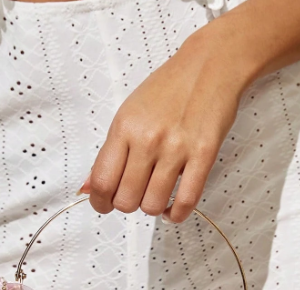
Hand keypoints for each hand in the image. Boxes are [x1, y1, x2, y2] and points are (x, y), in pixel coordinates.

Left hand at [78, 23, 252, 222]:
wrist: (211, 65)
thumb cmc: (169, 89)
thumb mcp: (128, 113)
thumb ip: (109, 153)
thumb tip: (88, 187)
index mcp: (124, 127)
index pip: (102, 182)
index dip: (99, 202)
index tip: (104, 204)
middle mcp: (148, 139)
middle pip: (125, 200)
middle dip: (126, 205)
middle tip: (134, 195)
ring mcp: (176, 149)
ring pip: (152, 205)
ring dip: (151, 208)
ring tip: (155, 196)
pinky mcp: (203, 155)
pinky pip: (185, 201)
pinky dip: (176, 215)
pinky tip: (171, 210)